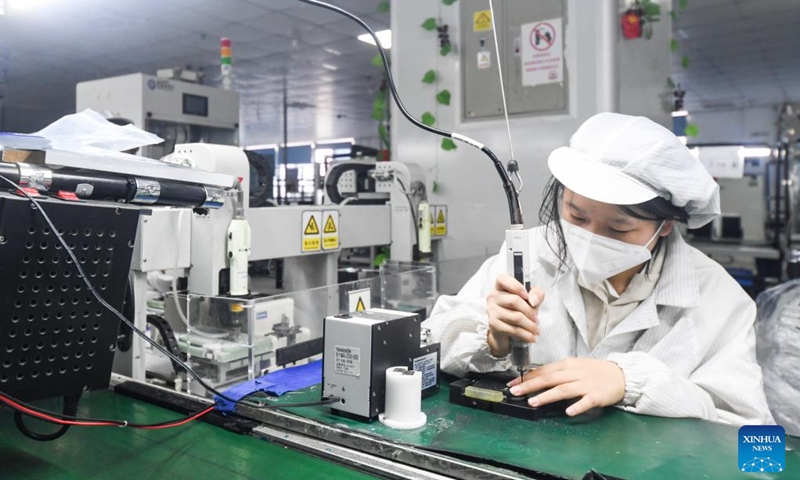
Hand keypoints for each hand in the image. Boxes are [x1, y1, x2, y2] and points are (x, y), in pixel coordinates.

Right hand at [486, 274, 544, 356]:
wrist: (505, 332)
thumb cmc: (518, 311)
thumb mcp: (530, 299)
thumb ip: (536, 293)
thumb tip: (533, 300)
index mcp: (500, 286)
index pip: (502, 279)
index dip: (515, 286)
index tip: (526, 296)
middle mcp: (493, 296)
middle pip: (514, 300)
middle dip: (530, 311)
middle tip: (536, 319)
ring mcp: (491, 311)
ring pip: (516, 317)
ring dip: (530, 326)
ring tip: (536, 330)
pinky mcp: (493, 325)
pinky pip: (513, 330)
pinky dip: (526, 335)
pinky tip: (531, 337)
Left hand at [506, 358, 624, 415]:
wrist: (621, 374)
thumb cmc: (594, 371)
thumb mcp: (574, 366)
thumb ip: (557, 372)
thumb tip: (535, 376)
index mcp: (568, 364)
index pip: (544, 370)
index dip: (527, 377)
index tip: (513, 383)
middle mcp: (575, 373)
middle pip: (549, 378)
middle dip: (530, 385)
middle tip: (515, 391)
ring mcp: (586, 384)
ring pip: (563, 389)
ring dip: (547, 396)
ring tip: (533, 402)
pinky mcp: (597, 395)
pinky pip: (586, 401)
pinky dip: (577, 406)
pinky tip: (568, 412)